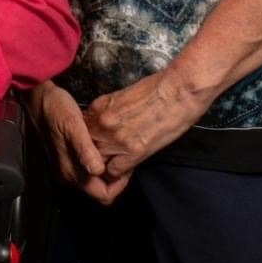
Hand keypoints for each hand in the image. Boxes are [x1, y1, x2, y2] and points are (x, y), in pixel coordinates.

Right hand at [28, 81, 124, 203]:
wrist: (39, 100)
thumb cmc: (55, 109)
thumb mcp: (73, 126)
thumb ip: (85, 150)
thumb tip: (98, 170)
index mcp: (70, 172)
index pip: (103, 195)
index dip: (119, 184)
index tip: (126, 167)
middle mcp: (68, 174)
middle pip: (100, 190)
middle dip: (114, 177)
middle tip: (121, 156)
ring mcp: (67, 167)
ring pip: (96, 180)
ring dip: (107, 169)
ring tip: (114, 150)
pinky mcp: (67, 159)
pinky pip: (89, 169)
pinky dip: (99, 161)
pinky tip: (102, 145)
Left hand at [83, 70, 210, 181]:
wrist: (179, 91)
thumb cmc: (158, 88)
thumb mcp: (124, 95)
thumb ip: (109, 110)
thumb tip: (105, 122)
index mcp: (99, 107)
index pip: (82, 131)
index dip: (90, 140)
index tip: (99, 144)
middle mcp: (102, 123)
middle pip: (86, 147)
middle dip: (94, 154)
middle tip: (106, 157)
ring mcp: (116, 138)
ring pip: (97, 162)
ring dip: (105, 165)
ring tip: (115, 165)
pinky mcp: (133, 152)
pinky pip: (114, 171)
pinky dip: (118, 174)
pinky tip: (126, 169)